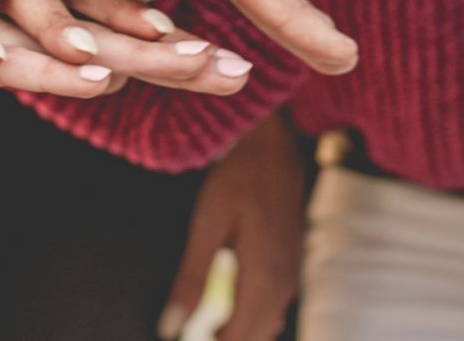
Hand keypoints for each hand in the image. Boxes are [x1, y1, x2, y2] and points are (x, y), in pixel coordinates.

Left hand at [158, 113, 308, 340]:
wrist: (273, 143)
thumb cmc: (238, 179)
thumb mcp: (207, 226)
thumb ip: (191, 279)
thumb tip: (170, 325)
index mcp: (263, 278)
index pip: (240, 336)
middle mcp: (284, 281)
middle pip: (259, 334)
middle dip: (231, 340)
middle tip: (202, 335)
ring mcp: (292, 270)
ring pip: (270, 321)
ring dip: (244, 330)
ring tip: (213, 328)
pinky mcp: (292, 258)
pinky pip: (278, 302)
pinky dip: (256, 313)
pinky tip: (236, 303)